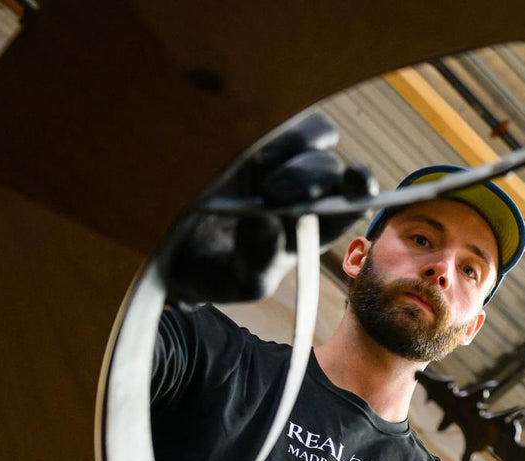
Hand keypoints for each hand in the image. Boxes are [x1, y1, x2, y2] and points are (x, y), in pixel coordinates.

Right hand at [162, 112, 376, 304]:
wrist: (165, 255)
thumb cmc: (212, 271)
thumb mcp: (236, 280)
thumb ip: (259, 260)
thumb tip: (269, 223)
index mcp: (312, 224)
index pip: (350, 202)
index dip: (359, 190)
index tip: (356, 185)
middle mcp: (300, 187)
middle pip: (326, 165)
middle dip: (309, 176)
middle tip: (275, 194)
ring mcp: (271, 157)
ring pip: (307, 132)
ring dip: (290, 144)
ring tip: (257, 165)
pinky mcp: (240, 136)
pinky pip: (267, 117)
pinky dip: (262, 123)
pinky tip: (237, 139)